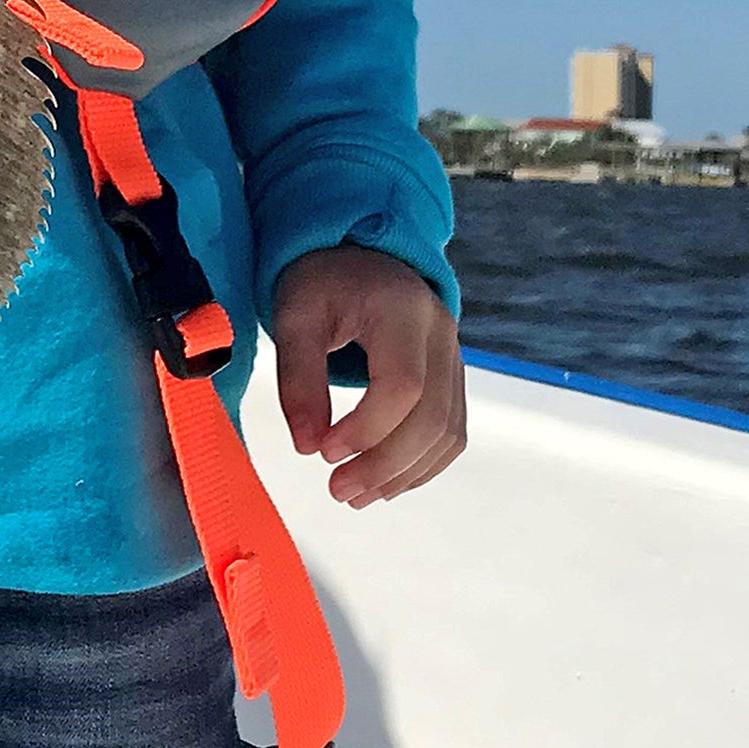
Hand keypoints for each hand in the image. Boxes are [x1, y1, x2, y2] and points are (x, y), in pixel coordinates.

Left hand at [272, 246, 466, 505]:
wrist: (359, 254)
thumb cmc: (323, 281)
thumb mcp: (295, 316)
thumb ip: (298, 378)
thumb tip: (306, 446)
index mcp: (401, 310)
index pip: (403, 385)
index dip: (367, 429)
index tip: (323, 451)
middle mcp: (440, 333)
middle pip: (432, 418)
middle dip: (385, 465)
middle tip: (337, 489)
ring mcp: (453, 356)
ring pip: (448, 432)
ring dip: (404, 474)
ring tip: (355, 494)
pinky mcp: (452, 376)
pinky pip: (451, 432)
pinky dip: (422, 465)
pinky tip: (384, 481)